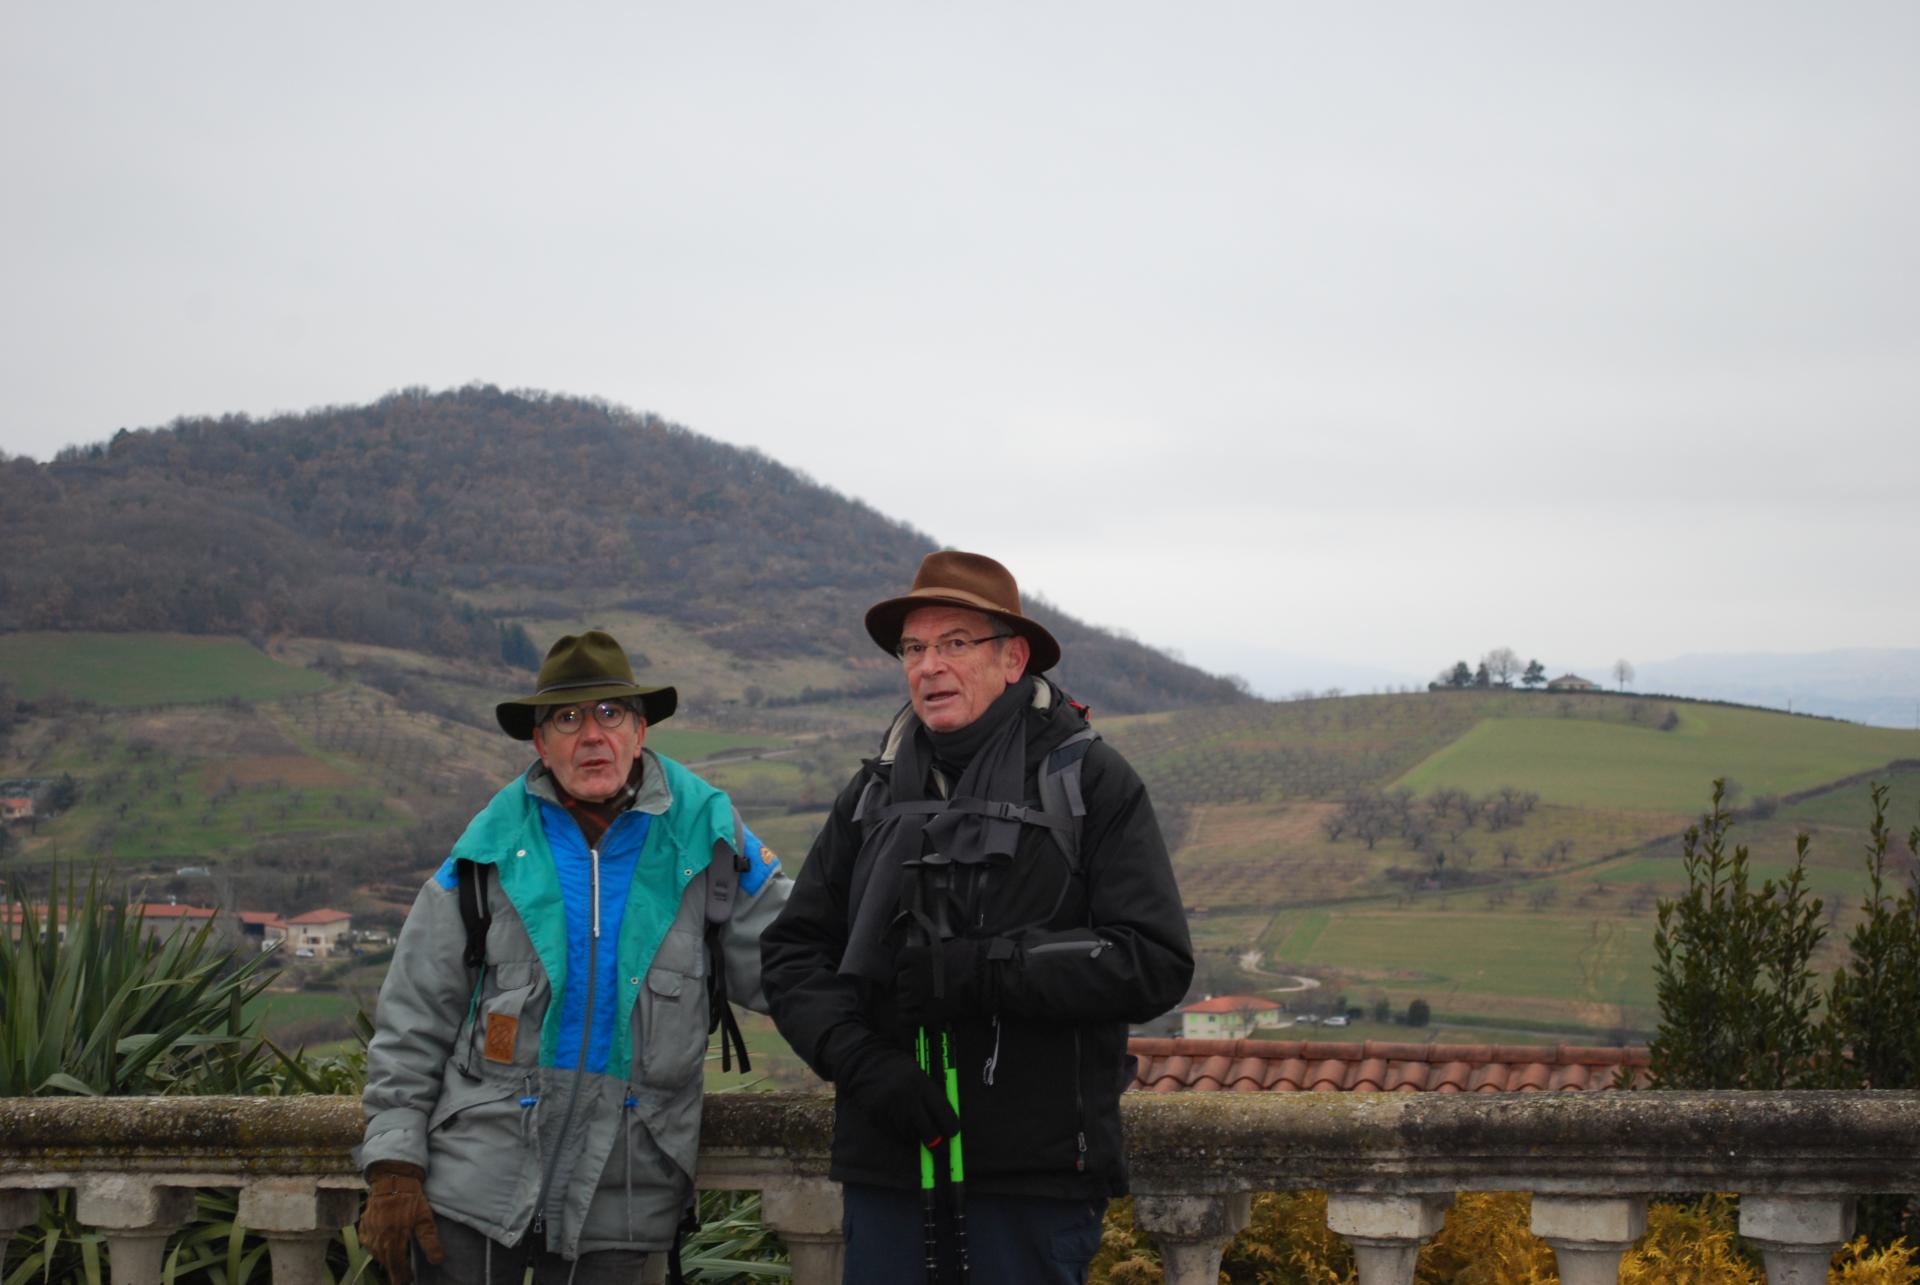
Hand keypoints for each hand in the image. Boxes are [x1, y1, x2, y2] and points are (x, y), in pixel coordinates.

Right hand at [358, 1161, 443, 1284]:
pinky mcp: (363, 1225)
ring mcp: (369, 1232)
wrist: (392, 1179)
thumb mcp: (425, 1218)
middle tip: (402, 1277)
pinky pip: (367, 1244)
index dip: (402, 1275)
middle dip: (394, 1270)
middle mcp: (379, 1237)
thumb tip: (438, 1261)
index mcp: (394, 1237)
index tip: (407, 1281)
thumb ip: (430, 1240)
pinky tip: (382, 1249)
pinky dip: (375, 1249)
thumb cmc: (411, 1198)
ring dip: (385, 1260)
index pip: (397, 1264)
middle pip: (386, 1261)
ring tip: (394, 1264)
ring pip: (376, 1254)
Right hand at [834, 1038, 960, 1148]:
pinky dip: (898, 1132)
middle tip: (938, 1147)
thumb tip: (949, 1127)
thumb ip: (934, 1099)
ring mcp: (890, 1106)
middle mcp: (907, 1095)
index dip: (951, 1128)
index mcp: (922, 1083)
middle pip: (929, 1132)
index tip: (951, 1133)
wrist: (867, 1062)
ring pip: (910, 1136)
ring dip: (914, 1135)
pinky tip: (897, 1120)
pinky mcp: (876, 1114)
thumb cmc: (900, 1070)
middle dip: (936, 1143)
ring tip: (912, 1123)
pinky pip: (893, 1134)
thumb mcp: (921, 1076)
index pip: (944, 1114)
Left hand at [894, 938, 986, 1027]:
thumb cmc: (972, 958)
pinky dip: (908, 1017)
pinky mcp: (927, 1014)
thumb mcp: (947, 946)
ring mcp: (919, 996)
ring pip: (902, 1000)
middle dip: (910, 984)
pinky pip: (906, 1018)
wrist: (987, 978)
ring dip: (910, 1000)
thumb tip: (929, 955)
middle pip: (901, 982)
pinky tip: (916, 1015)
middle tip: (922, 985)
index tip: (910, 969)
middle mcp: (913, 976)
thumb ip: (932, 952)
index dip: (905, 966)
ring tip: (922, 1000)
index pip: (899, 961)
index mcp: (917, 956)